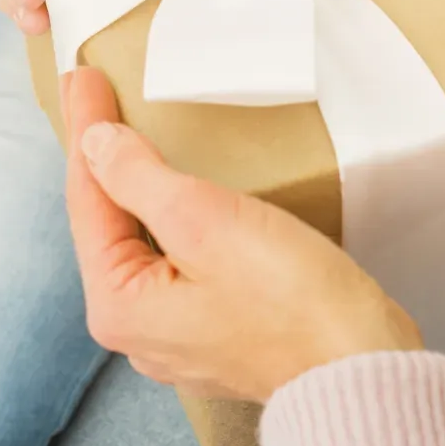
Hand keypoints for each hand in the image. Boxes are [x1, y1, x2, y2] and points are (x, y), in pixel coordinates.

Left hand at [61, 68, 421, 402]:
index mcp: (119, 306)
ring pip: (145, 245)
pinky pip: (178, 264)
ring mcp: (178, 338)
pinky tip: (179, 197)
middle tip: (90, 97)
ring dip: (136, 188)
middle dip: (101, 160)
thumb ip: (139, 178)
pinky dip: (172, 221)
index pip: (89, 199)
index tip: (81, 76)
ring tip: (125, 138)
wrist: (363, 369)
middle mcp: (138, 331)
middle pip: (109, 225)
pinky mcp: (219, 333)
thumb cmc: (292, 301)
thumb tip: (95, 143)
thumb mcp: (205, 221)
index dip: (86, 131)